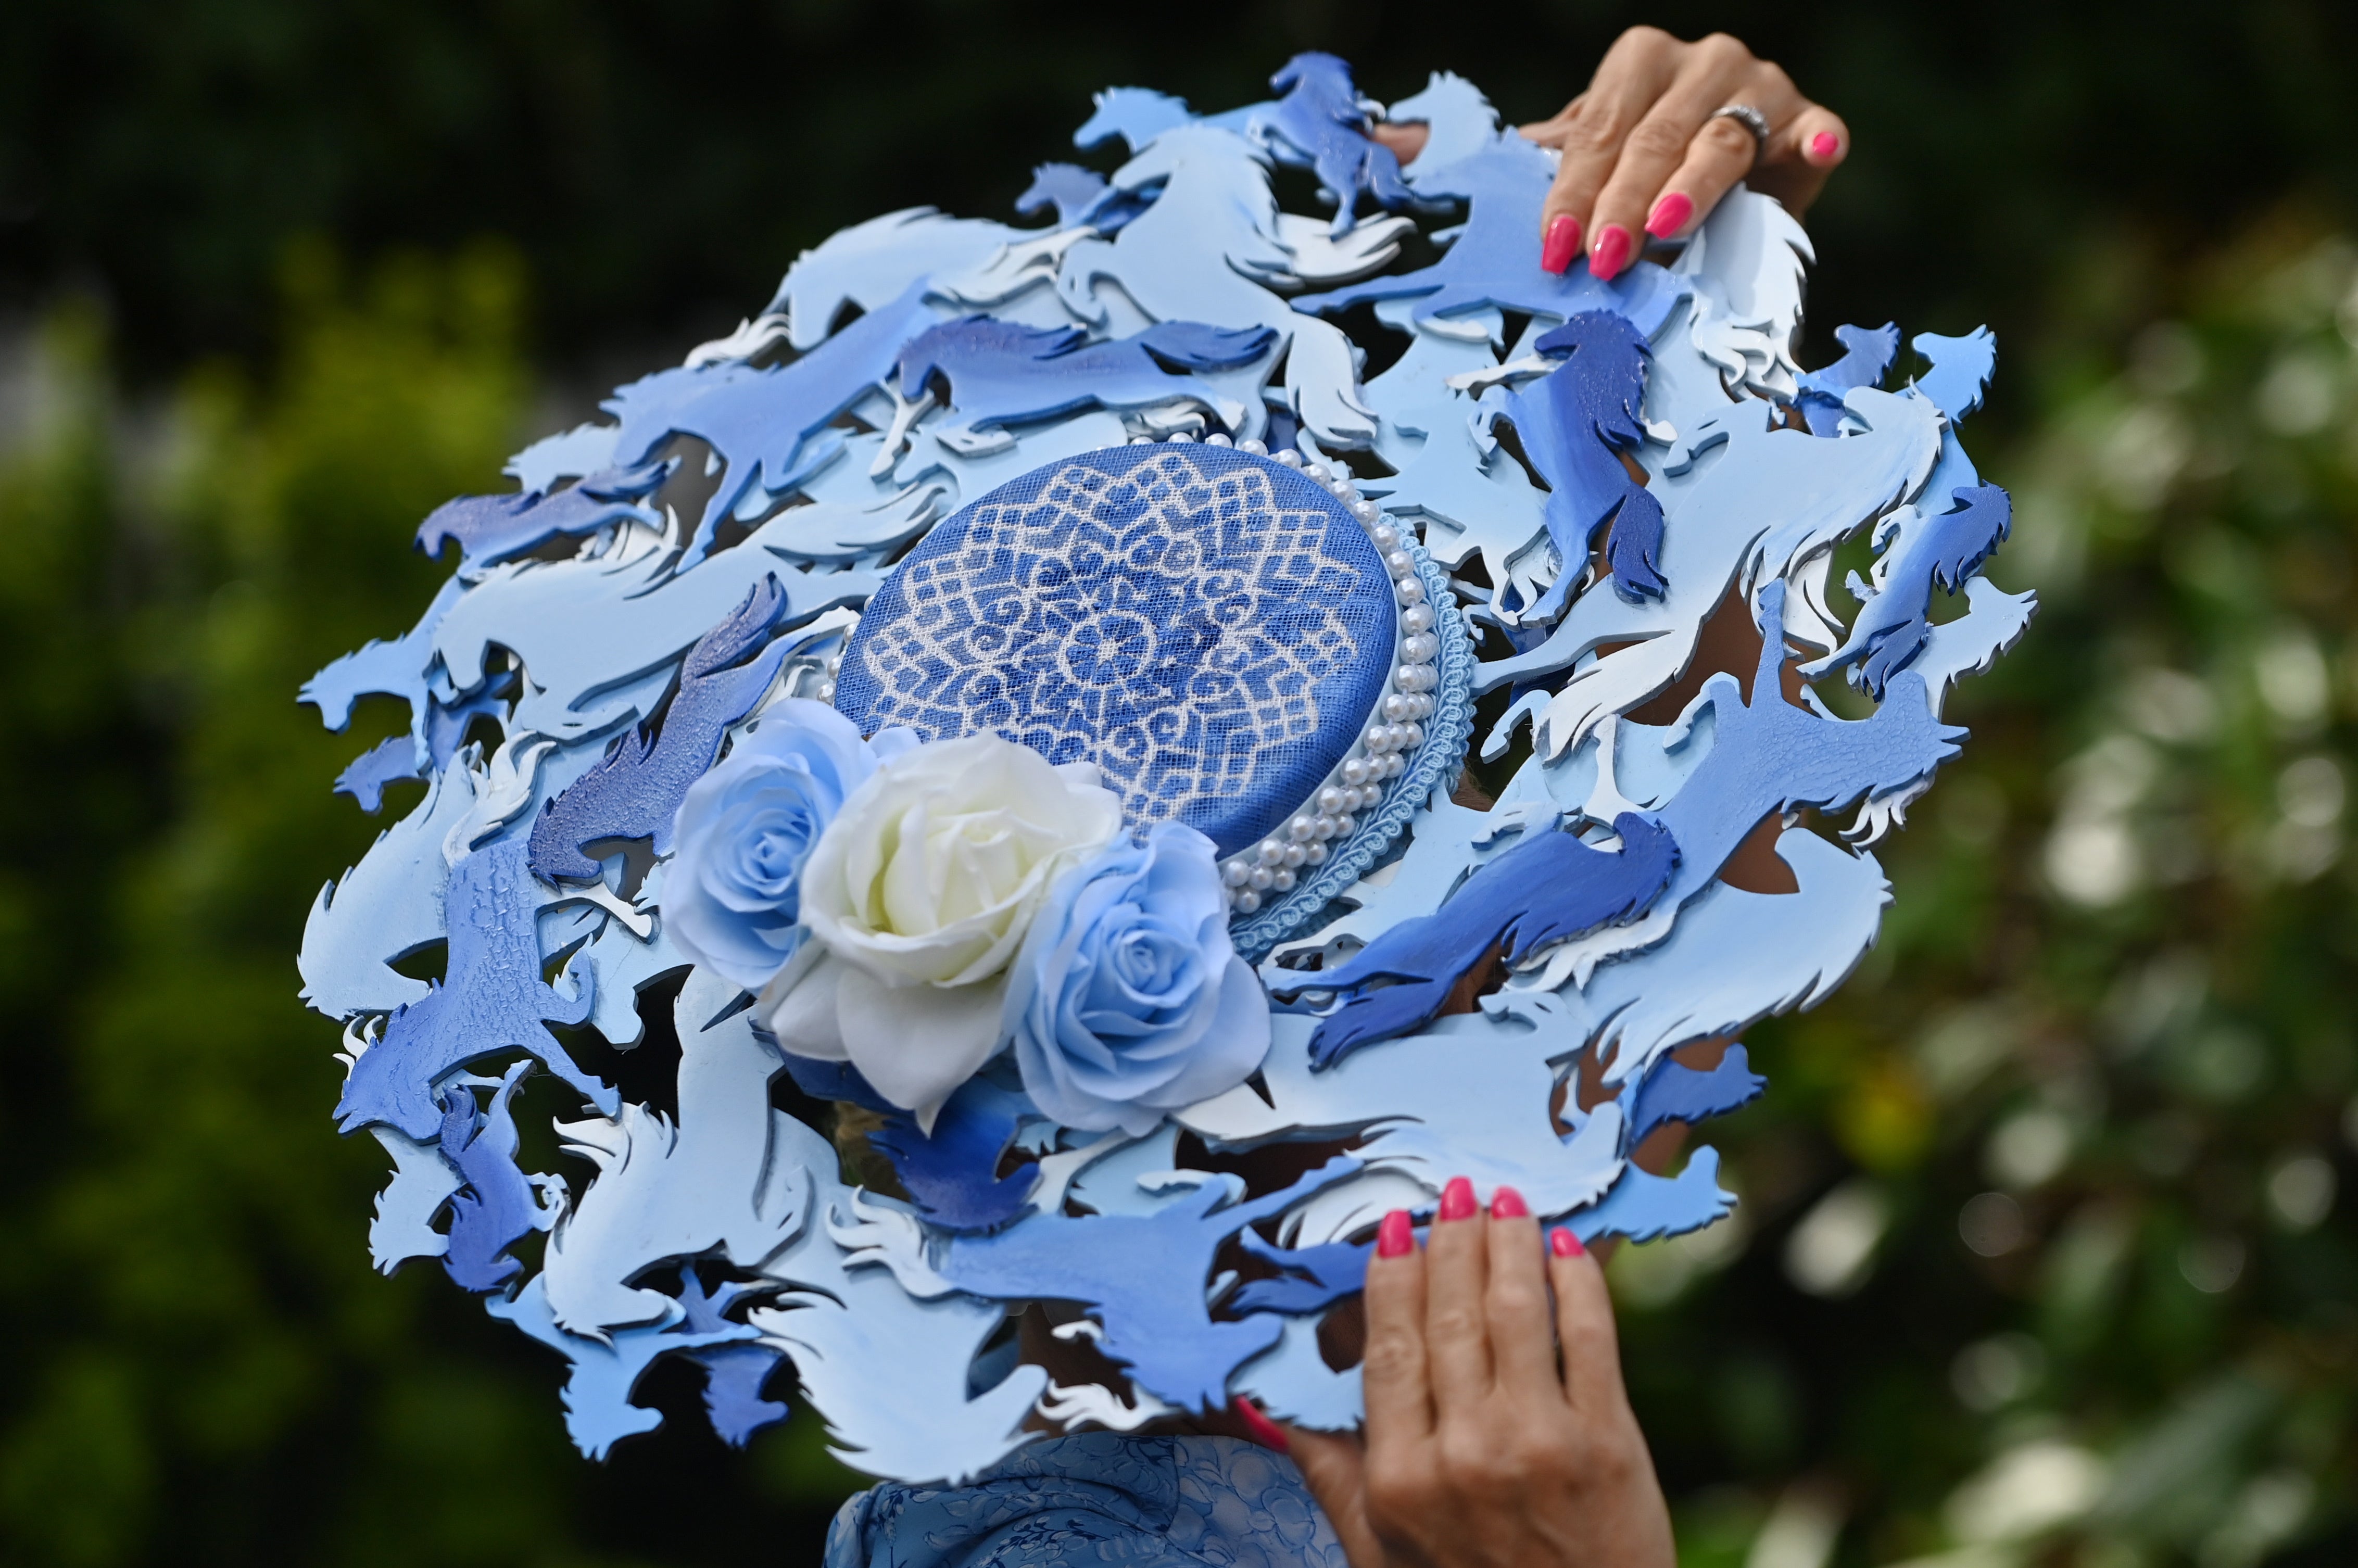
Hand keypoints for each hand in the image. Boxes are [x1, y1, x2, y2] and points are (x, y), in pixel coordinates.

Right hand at [1283, 1180, 1674, 1567]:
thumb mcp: (1377, 1551)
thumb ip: (1328, 1471)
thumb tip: (1268, 1403)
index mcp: (1400, 1476)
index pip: (1390, 1346)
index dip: (1394, 1276)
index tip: (1398, 1226)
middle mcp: (1465, 1452)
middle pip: (1452, 1316)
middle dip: (1453, 1240)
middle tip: (1456, 1191)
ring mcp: (1541, 1443)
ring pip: (1517, 1311)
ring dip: (1511, 1243)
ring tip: (1507, 1202)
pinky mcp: (1609, 1443)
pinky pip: (1591, 1338)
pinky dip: (1578, 1283)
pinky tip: (1566, 1248)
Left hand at [1375, 28, 1845, 281]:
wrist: (1712, 201)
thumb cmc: (1626, 186)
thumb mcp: (1560, 172)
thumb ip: (1481, 161)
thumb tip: (1378, 149)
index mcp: (1634, 67)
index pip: (1595, 131)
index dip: (1568, 193)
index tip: (1551, 249)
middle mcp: (1700, 65)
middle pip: (1655, 135)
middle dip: (1623, 201)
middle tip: (1604, 257)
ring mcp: (1762, 91)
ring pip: (1724, 137)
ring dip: (1695, 185)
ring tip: (1667, 231)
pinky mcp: (1812, 126)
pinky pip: (1817, 131)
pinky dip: (1816, 139)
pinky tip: (1817, 152)